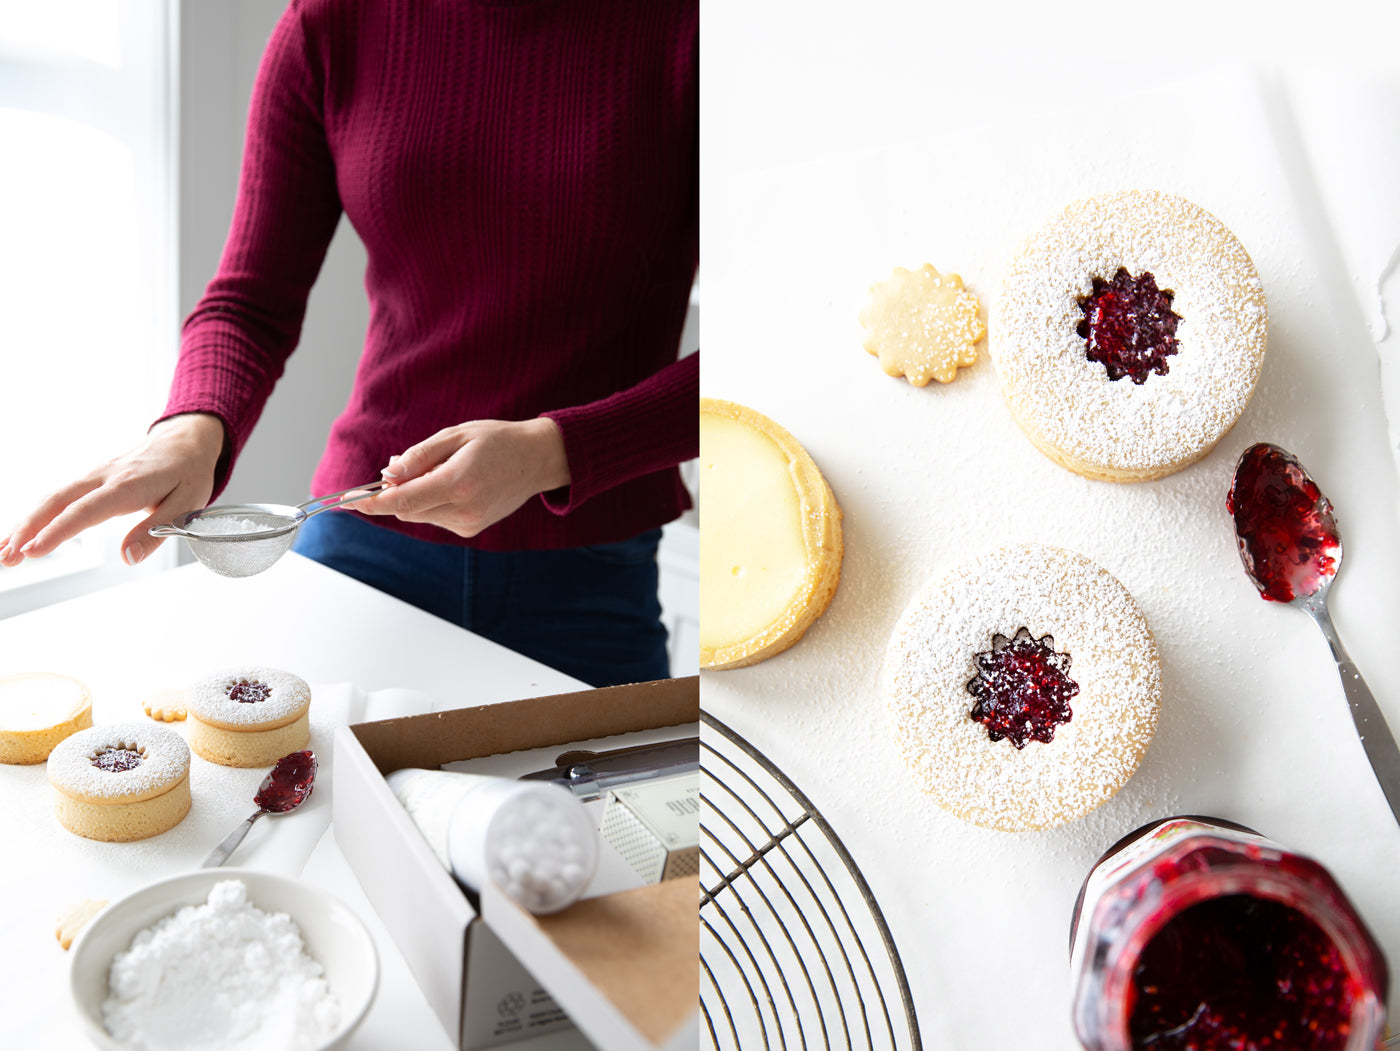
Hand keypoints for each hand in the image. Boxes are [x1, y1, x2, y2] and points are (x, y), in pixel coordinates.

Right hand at [0, 413, 226, 567]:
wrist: (184, 441)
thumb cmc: (188, 473)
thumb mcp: (187, 504)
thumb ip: (156, 531)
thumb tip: (128, 557)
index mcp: (128, 486)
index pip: (85, 510)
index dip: (58, 532)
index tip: (35, 551)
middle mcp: (104, 477)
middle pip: (57, 501)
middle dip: (28, 529)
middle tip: (8, 558)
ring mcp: (93, 476)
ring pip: (52, 498)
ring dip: (25, 524)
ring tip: (4, 553)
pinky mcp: (89, 479)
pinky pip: (58, 496)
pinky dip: (36, 515)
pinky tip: (21, 535)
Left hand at [357, 418, 569, 537]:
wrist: (538, 460)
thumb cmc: (498, 441)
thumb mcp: (455, 435)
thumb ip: (419, 456)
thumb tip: (387, 475)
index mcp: (458, 483)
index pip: (402, 501)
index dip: (370, 502)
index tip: (347, 500)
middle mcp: (463, 510)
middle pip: (406, 509)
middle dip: (395, 491)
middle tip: (406, 466)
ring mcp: (468, 523)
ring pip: (419, 515)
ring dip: (415, 496)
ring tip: (442, 470)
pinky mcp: (471, 528)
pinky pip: (435, 517)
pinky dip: (432, 502)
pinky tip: (455, 484)